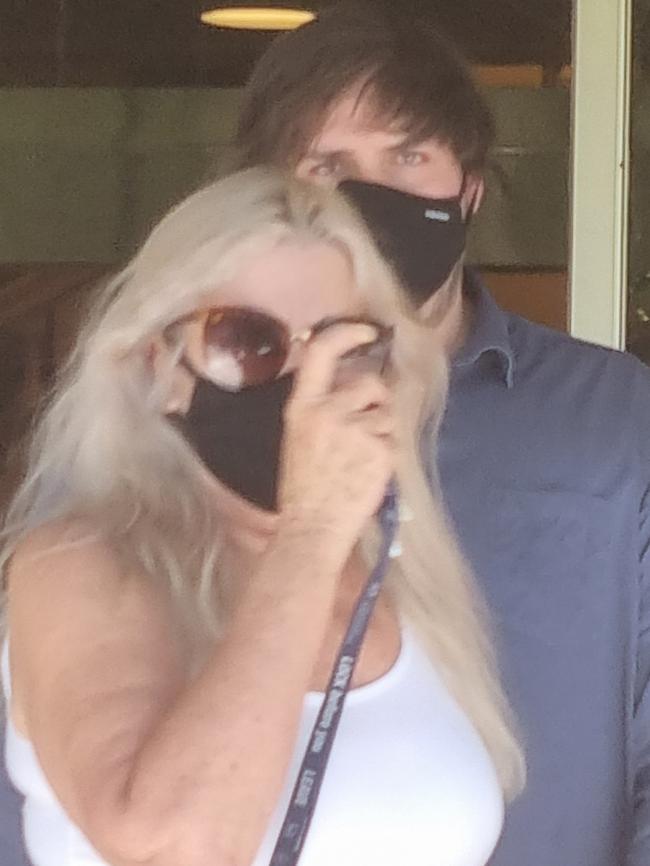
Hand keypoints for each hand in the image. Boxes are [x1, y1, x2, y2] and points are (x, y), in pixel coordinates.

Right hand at [277, 323, 394, 554]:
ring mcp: (356, 431)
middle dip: (376, 398)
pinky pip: (394, 438)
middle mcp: (329, 411)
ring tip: (361, 456)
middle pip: (369, 383)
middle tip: (367, 423)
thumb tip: (353, 384)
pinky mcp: (379, 451)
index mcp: (302, 406)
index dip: (347, 333)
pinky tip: (369, 470)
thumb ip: (322, 406)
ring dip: (381, 430)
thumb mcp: (299, 435)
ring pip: (386, 413)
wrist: (312, 526)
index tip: (365, 331)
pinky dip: (387, 452)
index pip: (322, 352)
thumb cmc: (303, 485)